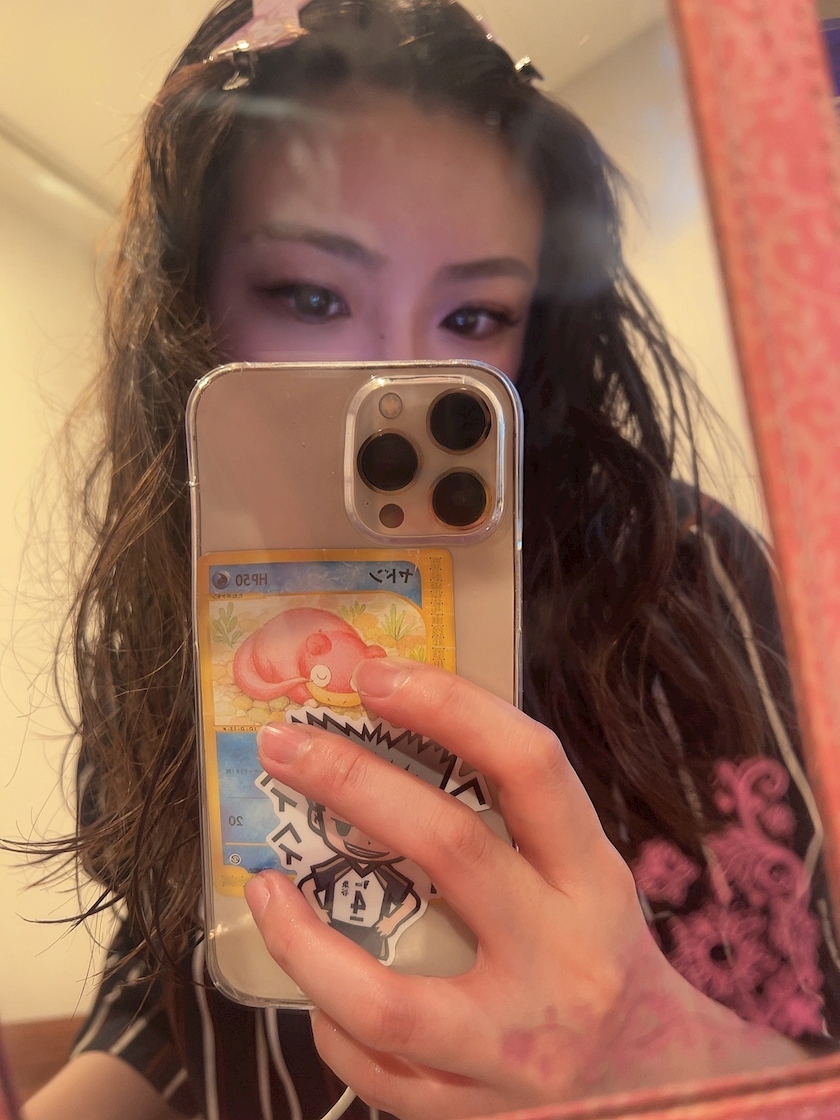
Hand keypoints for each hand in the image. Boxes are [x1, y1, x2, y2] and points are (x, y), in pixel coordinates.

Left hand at [245, 659, 805, 1118]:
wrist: (667, 1094)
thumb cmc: (608, 964)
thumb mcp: (589, 883)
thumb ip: (521, 825)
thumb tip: (409, 737)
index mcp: (594, 882)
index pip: (530, 768)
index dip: (449, 708)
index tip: (375, 676)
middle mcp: (564, 959)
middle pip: (451, 850)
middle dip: (354, 783)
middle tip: (283, 745)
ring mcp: (517, 1050)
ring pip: (389, 998)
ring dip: (305, 941)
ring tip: (263, 887)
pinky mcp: (476, 1114)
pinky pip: (379, 1073)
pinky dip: (333, 1022)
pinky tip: (316, 988)